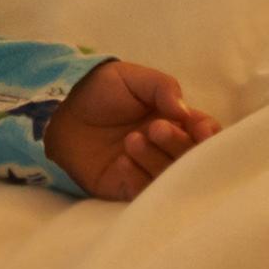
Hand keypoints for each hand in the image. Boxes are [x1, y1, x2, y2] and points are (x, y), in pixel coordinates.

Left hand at [46, 59, 217, 201]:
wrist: (60, 110)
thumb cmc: (101, 91)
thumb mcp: (133, 78)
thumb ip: (163, 87)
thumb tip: (185, 111)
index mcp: (176, 120)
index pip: (205, 132)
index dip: (208, 134)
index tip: (200, 130)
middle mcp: (166, 147)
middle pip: (190, 156)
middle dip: (178, 143)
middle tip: (155, 128)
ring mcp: (148, 168)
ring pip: (169, 175)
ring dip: (156, 158)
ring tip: (132, 140)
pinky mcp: (127, 186)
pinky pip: (143, 191)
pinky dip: (138, 177)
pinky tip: (123, 161)